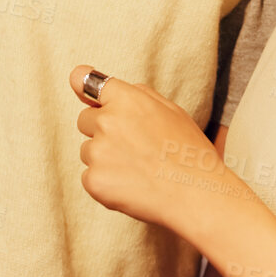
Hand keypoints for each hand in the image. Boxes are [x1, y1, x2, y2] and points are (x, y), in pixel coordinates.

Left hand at [69, 64, 234, 232]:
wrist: (196, 195)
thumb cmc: (189, 152)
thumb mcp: (172, 111)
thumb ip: (138, 95)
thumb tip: (108, 88)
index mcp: (126, 99)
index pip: (84, 80)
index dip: (82, 85)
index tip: (79, 87)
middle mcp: (107, 121)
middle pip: (85, 120)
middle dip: (101, 130)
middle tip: (132, 146)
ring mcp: (98, 152)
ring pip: (88, 151)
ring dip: (104, 159)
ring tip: (137, 169)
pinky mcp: (94, 180)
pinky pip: (89, 177)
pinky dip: (105, 183)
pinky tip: (131, 186)